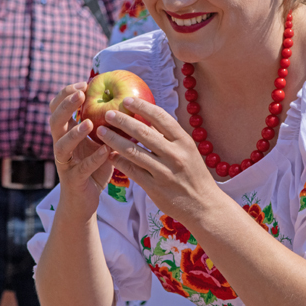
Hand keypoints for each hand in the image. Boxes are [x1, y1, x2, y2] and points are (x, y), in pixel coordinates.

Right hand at [49, 82, 112, 221]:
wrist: (85, 200)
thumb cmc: (94, 166)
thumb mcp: (99, 141)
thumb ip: (104, 124)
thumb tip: (124, 99)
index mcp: (66, 134)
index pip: (57, 108)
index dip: (66, 94)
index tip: (83, 83)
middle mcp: (61, 146)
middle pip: (54, 121)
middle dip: (65, 106)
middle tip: (80, 94)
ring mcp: (65, 164)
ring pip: (61, 145)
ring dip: (74, 133)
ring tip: (88, 123)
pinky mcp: (74, 180)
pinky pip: (81, 169)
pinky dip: (93, 159)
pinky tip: (105, 151)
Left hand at [94, 96, 219, 220]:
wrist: (204, 205)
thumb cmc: (194, 174)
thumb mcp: (188, 151)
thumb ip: (170, 137)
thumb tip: (147, 118)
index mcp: (184, 141)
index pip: (160, 117)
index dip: (142, 106)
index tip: (126, 100)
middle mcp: (175, 154)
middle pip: (143, 132)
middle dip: (122, 120)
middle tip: (107, 113)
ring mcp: (164, 171)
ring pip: (133, 151)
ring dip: (114, 140)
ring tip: (101, 132)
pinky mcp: (155, 187)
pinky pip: (132, 171)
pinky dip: (119, 161)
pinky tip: (110, 155)